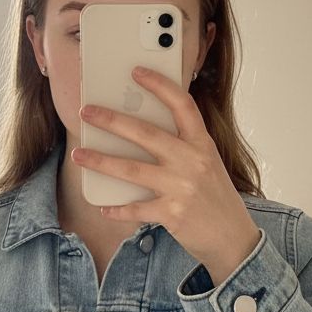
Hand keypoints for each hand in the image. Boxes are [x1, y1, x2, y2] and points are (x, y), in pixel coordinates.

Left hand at [72, 66, 260, 275]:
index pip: (182, 105)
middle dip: (111, 121)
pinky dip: (116, 209)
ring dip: (100, 161)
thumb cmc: (216, 199)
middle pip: (146, 134)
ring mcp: (182, 188)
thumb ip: (183, 149)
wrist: (234, 239)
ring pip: (132, 169)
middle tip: (86, 112)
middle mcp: (193, 161)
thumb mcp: (207, 165)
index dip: (159, 86)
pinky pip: (135, 208)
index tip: (136, 72)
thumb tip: (140, 134)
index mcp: (203, 144)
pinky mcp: (173, 214)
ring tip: (77, 154)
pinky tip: (103, 207)